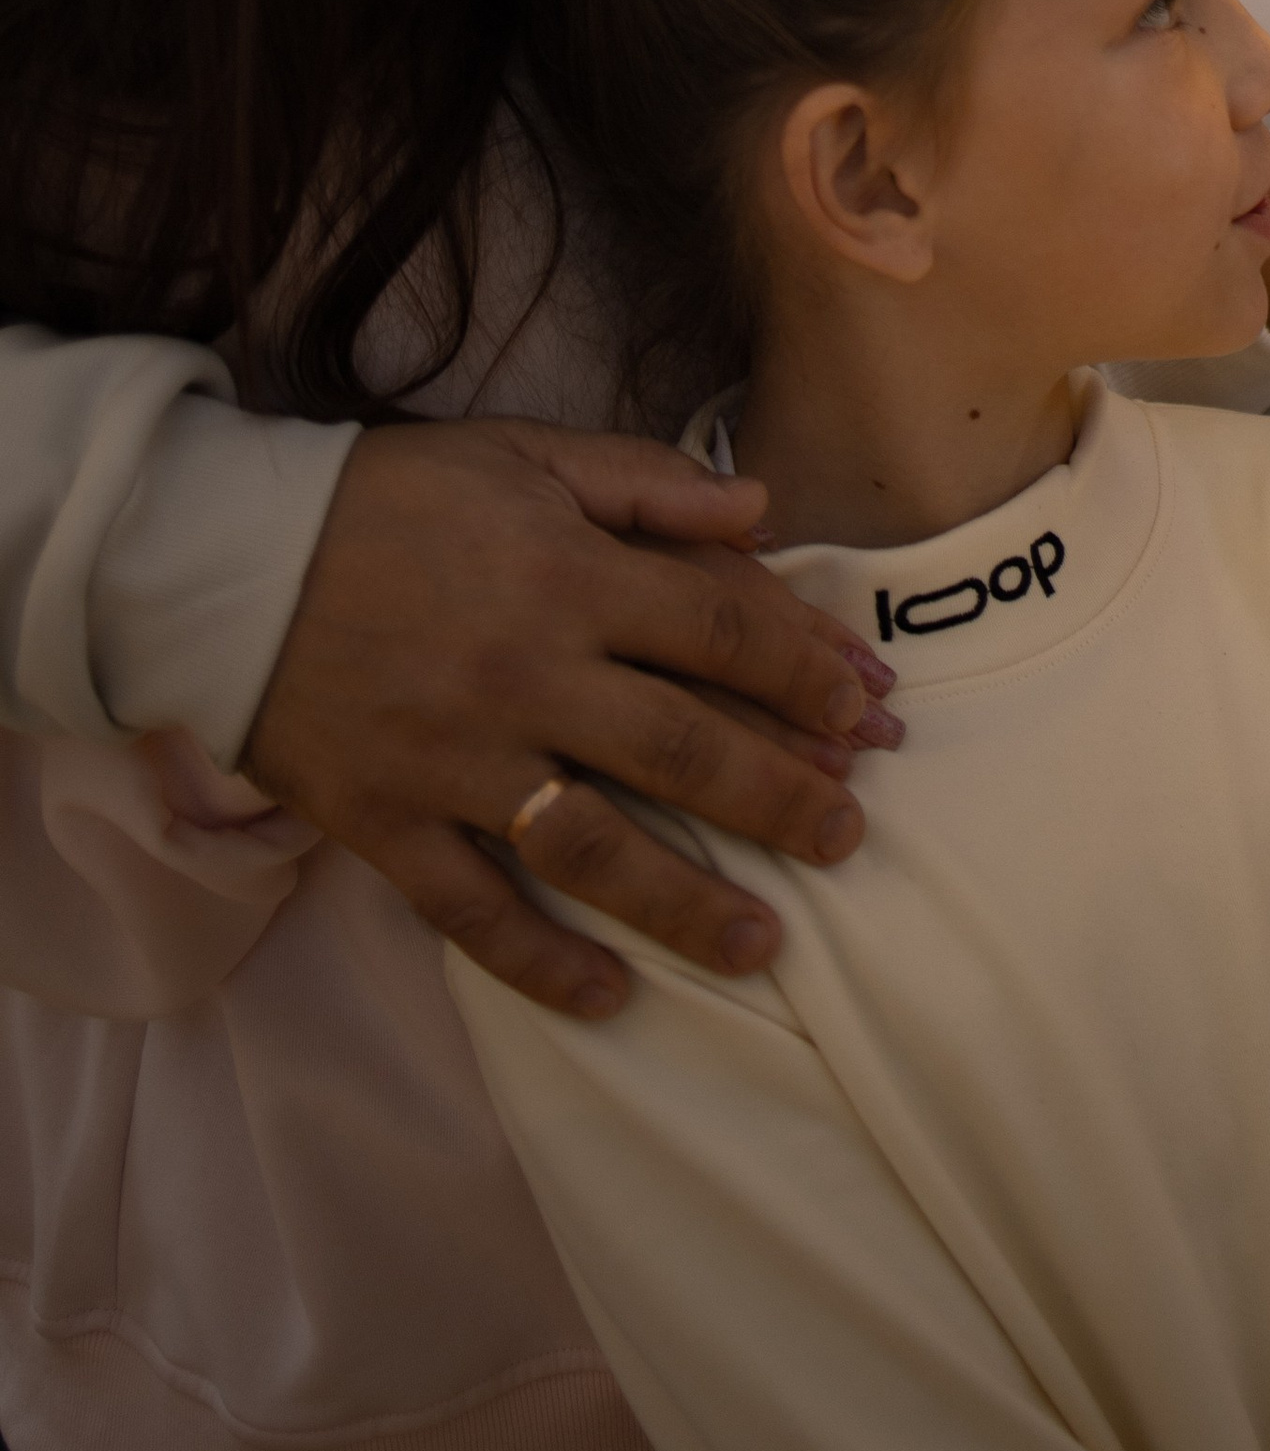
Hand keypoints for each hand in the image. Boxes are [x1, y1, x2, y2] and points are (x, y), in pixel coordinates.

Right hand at [243, 421, 901, 1018]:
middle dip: (781, 796)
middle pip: (682, 749)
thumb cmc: (387, 498)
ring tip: (764, 942)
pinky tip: (609, 997)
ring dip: (686, 902)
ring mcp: (458, 759)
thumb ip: (646, 483)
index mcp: (569, 576)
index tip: (866, 710)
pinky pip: (473, 911)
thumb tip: (763, 506)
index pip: (720, 629)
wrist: (223, 558)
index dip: (804, 670)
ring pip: (594, 848)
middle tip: (848, 835)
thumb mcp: (523, 453)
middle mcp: (527, 674)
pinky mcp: (389, 823)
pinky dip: (540, 963)